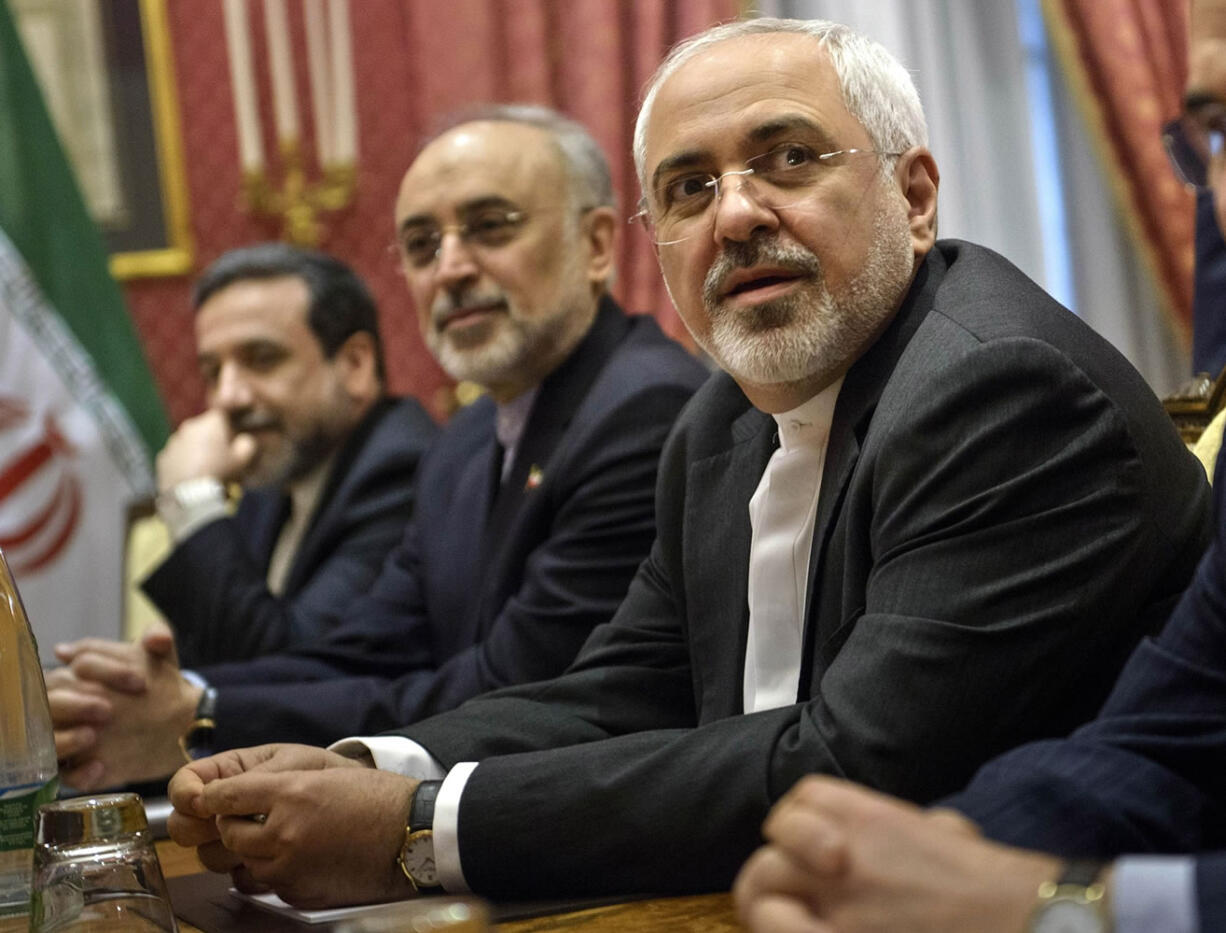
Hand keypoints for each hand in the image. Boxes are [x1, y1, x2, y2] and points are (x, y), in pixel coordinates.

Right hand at [48, 623, 198, 789]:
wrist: (177, 721)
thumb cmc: (158, 684)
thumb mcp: (161, 659)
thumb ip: (160, 639)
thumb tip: (154, 638)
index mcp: (81, 673)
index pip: (81, 664)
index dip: (107, 671)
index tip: (140, 682)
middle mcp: (67, 703)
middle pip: (51, 700)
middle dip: (75, 704)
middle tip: (107, 709)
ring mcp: (69, 735)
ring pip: (46, 739)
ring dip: (64, 739)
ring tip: (92, 737)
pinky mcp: (78, 767)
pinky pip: (65, 775)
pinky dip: (78, 773)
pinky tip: (99, 768)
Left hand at [156, 408, 255, 490]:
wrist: (190, 495)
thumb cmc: (220, 472)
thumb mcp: (243, 459)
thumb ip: (247, 444)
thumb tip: (243, 439)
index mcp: (210, 422)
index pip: (221, 416)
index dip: (228, 428)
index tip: (231, 443)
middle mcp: (190, 426)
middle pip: (203, 428)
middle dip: (211, 439)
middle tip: (219, 458)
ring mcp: (173, 441)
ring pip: (189, 441)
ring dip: (196, 450)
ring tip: (204, 470)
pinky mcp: (163, 456)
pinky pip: (177, 455)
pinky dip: (183, 462)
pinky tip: (191, 476)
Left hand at [168, 744, 416, 907]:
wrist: (412, 833)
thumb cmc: (377, 797)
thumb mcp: (327, 775)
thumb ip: (282, 787)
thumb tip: (241, 799)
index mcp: (292, 793)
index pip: (226, 796)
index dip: (215, 798)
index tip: (212, 800)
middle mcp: (284, 832)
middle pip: (229, 834)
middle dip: (235, 826)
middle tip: (251, 818)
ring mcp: (291, 869)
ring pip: (244, 864)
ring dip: (254, 852)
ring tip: (280, 839)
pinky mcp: (300, 894)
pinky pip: (269, 886)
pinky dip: (276, 873)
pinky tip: (301, 859)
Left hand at [734, 776, 1059, 932]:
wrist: (1018, 920)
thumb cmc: (991, 887)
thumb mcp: (948, 835)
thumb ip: (913, 829)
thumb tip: (920, 835)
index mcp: (871, 817)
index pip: (804, 798)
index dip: (801, 823)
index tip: (812, 849)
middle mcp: (844, 850)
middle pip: (774, 841)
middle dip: (776, 868)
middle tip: (783, 894)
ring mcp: (836, 899)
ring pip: (761, 884)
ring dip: (768, 901)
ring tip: (781, 917)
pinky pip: (775, 923)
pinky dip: (776, 925)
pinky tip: (795, 929)